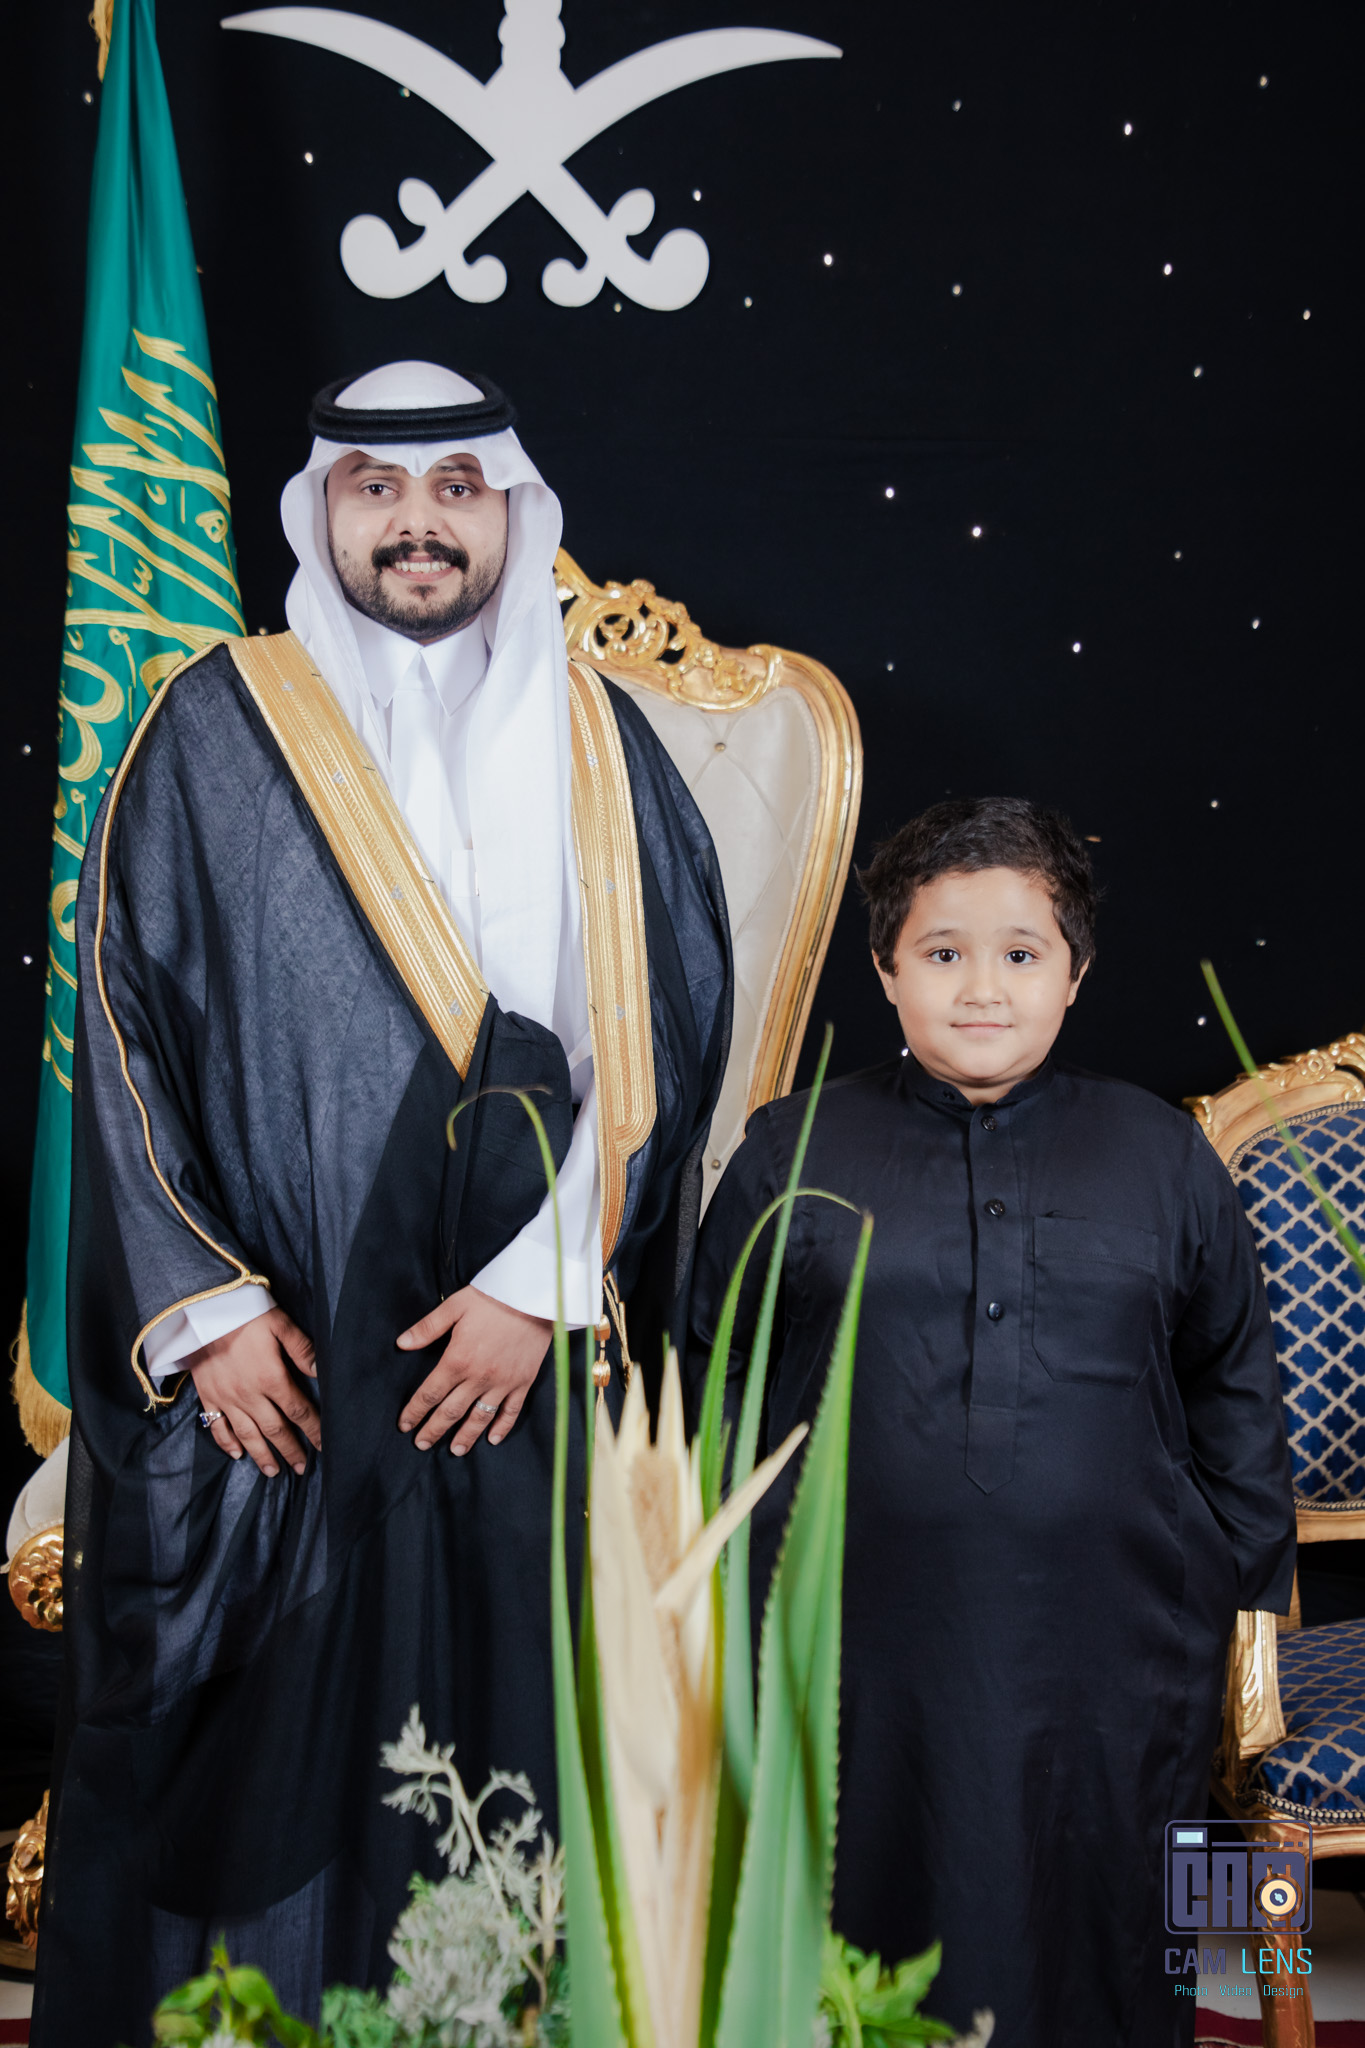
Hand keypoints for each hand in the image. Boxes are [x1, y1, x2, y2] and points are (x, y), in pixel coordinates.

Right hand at [189, 1308, 319, 1478]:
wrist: (198, 1312)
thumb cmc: (243, 1314)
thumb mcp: (279, 1324)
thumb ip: (302, 1349)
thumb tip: (321, 1372)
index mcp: (271, 1378)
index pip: (298, 1411)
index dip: (313, 1430)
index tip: (324, 1446)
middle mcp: (249, 1395)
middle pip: (274, 1430)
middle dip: (290, 1450)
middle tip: (302, 1468)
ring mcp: (226, 1398)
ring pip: (247, 1435)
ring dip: (262, 1455)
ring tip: (274, 1471)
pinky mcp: (208, 1396)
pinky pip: (217, 1427)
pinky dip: (227, 1444)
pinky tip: (237, 1455)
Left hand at [397, 1287, 551, 1454]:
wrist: (534, 1297)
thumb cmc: (492, 1299)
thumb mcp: (455, 1306)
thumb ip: (427, 1328)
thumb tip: (401, 1344)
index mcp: (457, 1360)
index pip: (429, 1394)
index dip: (415, 1412)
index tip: (404, 1425)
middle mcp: (479, 1378)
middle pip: (450, 1412)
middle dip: (433, 1431)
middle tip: (421, 1445)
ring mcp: (503, 1383)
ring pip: (479, 1418)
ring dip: (465, 1437)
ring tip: (454, 1450)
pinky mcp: (523, 1382)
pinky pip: (511, 1412)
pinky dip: (501, 1428)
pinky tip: (492, 1439)